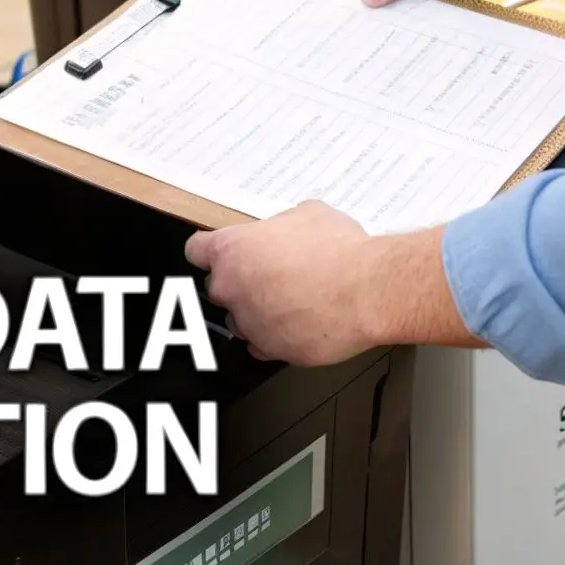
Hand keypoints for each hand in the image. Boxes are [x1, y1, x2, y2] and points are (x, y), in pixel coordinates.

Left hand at [183, 203, 481, 364]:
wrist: (368, 290)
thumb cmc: (341, 253)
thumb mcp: (310, 214)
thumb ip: (284, 224)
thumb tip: (290, 228)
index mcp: (232, 250)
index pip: (196, 251)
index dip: (212, 252)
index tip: (221, 255)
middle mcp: (232, 289)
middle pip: (217, 288)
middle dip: (240, 284)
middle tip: (270, 277)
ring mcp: (250, 323)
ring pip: (240, 320)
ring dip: (258, 313)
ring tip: (292, 301)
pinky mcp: (270, 350)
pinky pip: (262, 346)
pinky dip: (276, 336)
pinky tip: (300, 322)